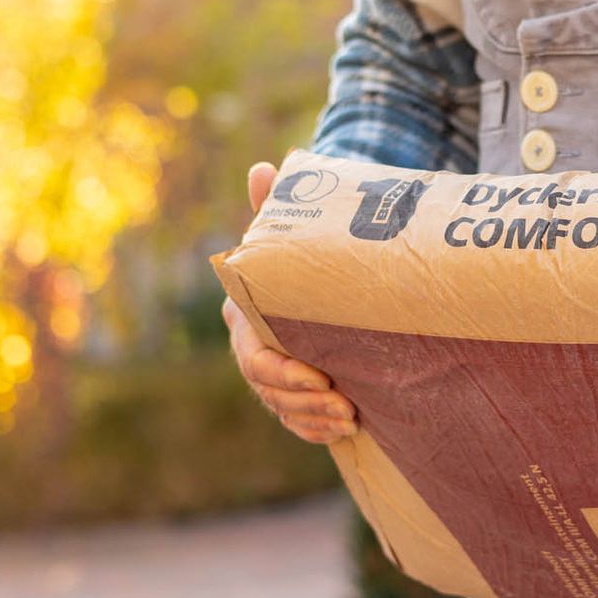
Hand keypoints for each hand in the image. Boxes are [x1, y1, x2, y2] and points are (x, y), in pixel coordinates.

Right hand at [222, 161, 359, 443]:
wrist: (313, 274)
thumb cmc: (299, 252)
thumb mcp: (289, 229)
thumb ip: (274, 206)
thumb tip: (265, 168)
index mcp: (247, 316)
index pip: (254, 356)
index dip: (284, 372)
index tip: (320, 376)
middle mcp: (252, 348)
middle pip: (267, 389)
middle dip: (303, 401)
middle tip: (342, 402)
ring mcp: (271, 374)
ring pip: (281, 408)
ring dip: (313, 419)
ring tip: (350, 417)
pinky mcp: (291, 392)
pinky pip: (294, 422)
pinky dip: (314, 430)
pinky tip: (342, 430)